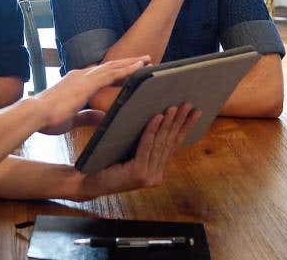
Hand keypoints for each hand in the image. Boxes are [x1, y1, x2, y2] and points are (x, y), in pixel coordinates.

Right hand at [34, 57, 147, 131]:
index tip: (128, 70)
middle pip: (109, 67)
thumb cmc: (48, 118)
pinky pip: (112, 74)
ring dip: (130, 62)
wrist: (35, 114)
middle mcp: (81, 75)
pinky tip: (138, 67)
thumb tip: (103, 118)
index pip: (100, 75)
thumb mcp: (73, 118)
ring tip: (146, 59)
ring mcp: (84, 77)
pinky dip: (127, 69)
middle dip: (126, 63)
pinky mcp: (88, 83)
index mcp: (76, 82)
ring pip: (113, 67)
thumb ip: (88, 116)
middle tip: (143, 60)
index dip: (115, 72)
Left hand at [76, 104, 201, 199]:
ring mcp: (148, 176)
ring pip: (160, 143)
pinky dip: (152, 130)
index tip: (196, 111)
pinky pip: (147, 147)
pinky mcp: (138, 173)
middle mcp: (156, 174)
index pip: (174, 144)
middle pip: (170, 142)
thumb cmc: (107, 162)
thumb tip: (158, 114)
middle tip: (189, 104)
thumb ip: (145, 142)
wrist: (90, 182)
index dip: (185, 127)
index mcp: (156, 169)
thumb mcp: (130, 150)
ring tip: (175, 107)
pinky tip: (157, 117)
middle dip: (180, 121)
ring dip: (168, 123)